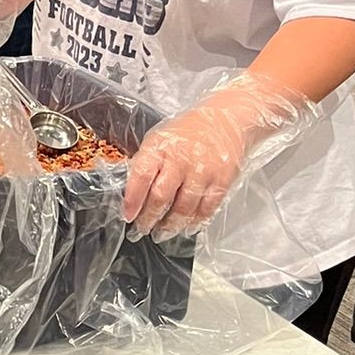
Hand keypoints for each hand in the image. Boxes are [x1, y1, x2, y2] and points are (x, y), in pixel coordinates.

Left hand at [122, 71, 317, 239]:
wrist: (226, 120)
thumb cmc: (189, 131)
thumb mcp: (160, 138)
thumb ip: (147, 163)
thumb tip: (131, 191)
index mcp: (160, 147)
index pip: (141, 175)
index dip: (132, 199)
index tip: (127, 216)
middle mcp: (180, 159)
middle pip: (161, 197)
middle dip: (148, 219)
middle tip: (141, 231)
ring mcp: (202, 171)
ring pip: (183, 208)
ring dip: (170, 226)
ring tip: (161, 233)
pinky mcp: (221, 181)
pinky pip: (206, 209)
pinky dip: (195, 223)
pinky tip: (187, 228)